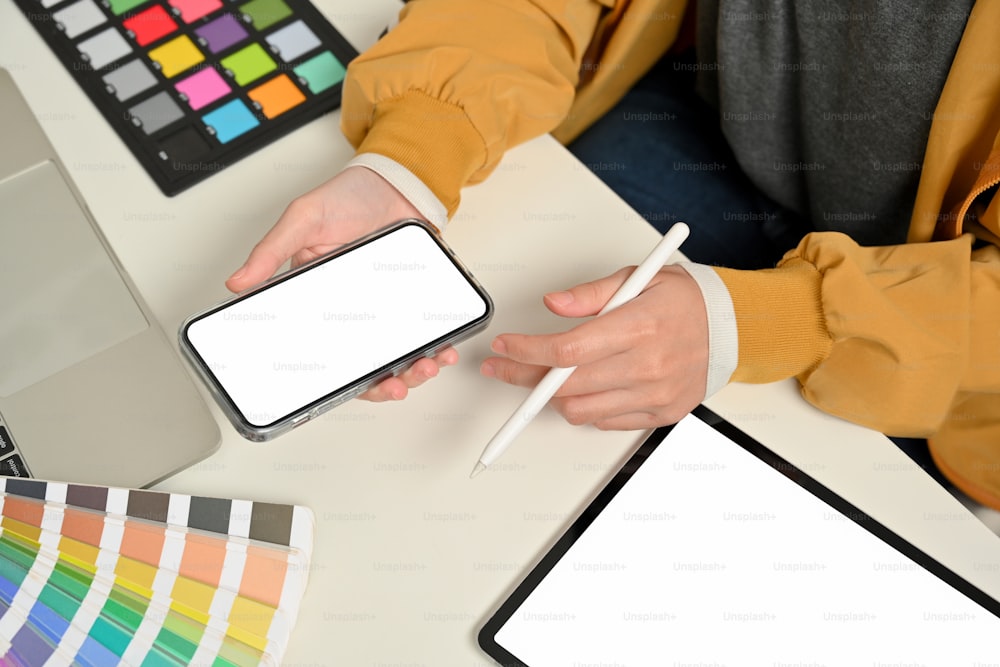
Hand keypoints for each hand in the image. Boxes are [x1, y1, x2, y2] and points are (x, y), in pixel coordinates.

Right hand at [226, 166, 458, 400]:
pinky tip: (442, 349)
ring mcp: (385, 310)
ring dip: (412, 371)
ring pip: (397, 356)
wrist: (397, 181)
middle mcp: (351, 312)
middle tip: (396, 386)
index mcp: (318, 299)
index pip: (321, 351)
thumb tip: (237, 283)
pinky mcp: (414, 302)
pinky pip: (424, 335)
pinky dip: (434, 347)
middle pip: (363, 364)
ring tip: (425, 368)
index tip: (346, 391)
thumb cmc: (347, 197)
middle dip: (382, 384)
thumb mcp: (303, 219)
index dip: (334, 379)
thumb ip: (271, 250)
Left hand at [480, 265, 708, 429]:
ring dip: (553, 396)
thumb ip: (590, 293)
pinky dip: (586, 408)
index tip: (505, 347)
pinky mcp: (660, 413)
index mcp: (638, 327)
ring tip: (546, 376)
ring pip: (580, 410)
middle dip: (523, 376)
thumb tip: (552, 303)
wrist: (733, 328)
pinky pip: (605, 423)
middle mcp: (647, 366)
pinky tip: (585, 387)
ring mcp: (654, 394)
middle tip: (504, 366)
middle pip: (565, 385)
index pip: (567, 349)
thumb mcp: (638, 278)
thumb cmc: (686, 301)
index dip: (525, 351)